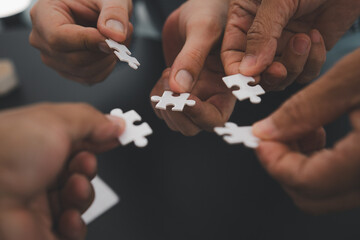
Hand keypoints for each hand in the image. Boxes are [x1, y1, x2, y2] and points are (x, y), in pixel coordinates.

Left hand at [0, 103, 123, 238]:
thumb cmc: (10, 148)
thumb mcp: (59, 121)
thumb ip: (92, 121)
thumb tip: (116, 123)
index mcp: (45, 143)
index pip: (81, 141)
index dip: (101, 141)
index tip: (118, 138)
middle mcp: (42, 170)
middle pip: (82, 173)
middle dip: (88, 169)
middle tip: (82, 163)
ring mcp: (40, 201)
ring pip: (80, 202)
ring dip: (84, 196)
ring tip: (73, 188)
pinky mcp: (40, 229)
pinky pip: (71, 231)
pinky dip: (76, 226)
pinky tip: (68, 216)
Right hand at [29, 0, 132, 84]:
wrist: (93, 5)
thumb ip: (113, 12)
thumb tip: (114, 35)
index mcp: (43, 14)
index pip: (58, 38)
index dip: (88, 42)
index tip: (111, 40)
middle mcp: (43, 39)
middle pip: (74, 60)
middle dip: (105, 51)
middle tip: (123, 34)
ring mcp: (54, 58)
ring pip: (86, 72)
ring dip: (110, 59)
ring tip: (118, 38)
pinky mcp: (69, 70)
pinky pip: (92, 78)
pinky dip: (108, 66)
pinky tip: (111, 49)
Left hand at [151, 0, 235, 135]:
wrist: (199, 6)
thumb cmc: (212, 11)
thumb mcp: (204, 29)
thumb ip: (193, 58)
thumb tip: (179, 89)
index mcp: (228, 86)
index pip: (216, 118)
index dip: (199, 115)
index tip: (184, 98)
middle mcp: (211, 95)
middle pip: (192, 126)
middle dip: (175, 111)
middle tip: (169, 84)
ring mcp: (193, 93)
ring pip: (174, 119)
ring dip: (163, 103)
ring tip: (168, 73)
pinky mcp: (177, 89)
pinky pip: (162, 107)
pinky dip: (156, 96)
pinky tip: (164, 76)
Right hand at [222, 0, 358, 89]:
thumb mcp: (277, 1)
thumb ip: (261, 34)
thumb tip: (247, 71)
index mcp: (245, 19)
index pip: (231, 53)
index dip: (237, 70)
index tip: (248, 81)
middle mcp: (263, 36)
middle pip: (256, 72)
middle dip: (268, 75)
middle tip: (279, 70)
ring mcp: (285, 45)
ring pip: (281, 77)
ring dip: (294, 65)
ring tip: (304, 38)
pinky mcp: (309, 51)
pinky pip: (305, 72)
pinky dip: (313, 61)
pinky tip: (317, 36)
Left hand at [252, 48, 359, 213]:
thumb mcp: (353, 78)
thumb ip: (304, 110)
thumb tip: (265, 132)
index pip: (306, 182)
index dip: (273, 161)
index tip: (260, 138)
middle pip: (312, 197)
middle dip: (284, 166)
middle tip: (277, 134)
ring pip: (327, 194)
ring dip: (302, 166)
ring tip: (302, 130)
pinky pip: (343, 183)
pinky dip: (323, 165)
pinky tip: (322, 136)